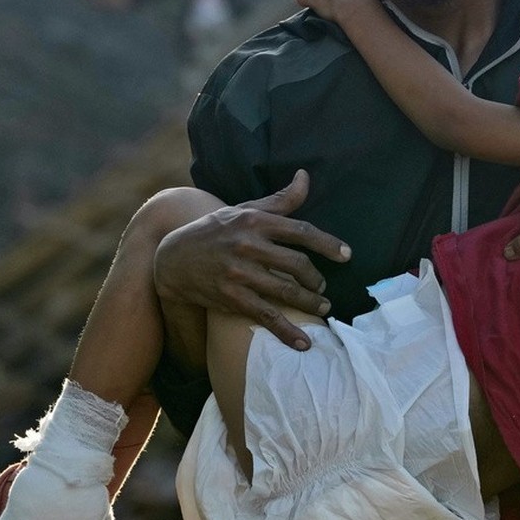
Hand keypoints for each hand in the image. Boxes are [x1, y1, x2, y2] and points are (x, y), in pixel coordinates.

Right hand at [153, 170, 351, 349]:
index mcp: (254, 221)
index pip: (300, 231)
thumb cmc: (215, 230)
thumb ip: (279, 199)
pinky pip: (267, 316)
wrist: (172, 258)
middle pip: (297, 264)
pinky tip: (303, 343)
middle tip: (323, 286)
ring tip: (322, 307)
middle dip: (317, 279)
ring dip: (311, 303)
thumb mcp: (244, 210)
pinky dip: (287, 332)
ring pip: (286, 291)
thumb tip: (306, 176)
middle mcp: (248, 246)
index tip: (346, 255)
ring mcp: (240, 273)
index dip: (327, 244)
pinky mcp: (232, 298)